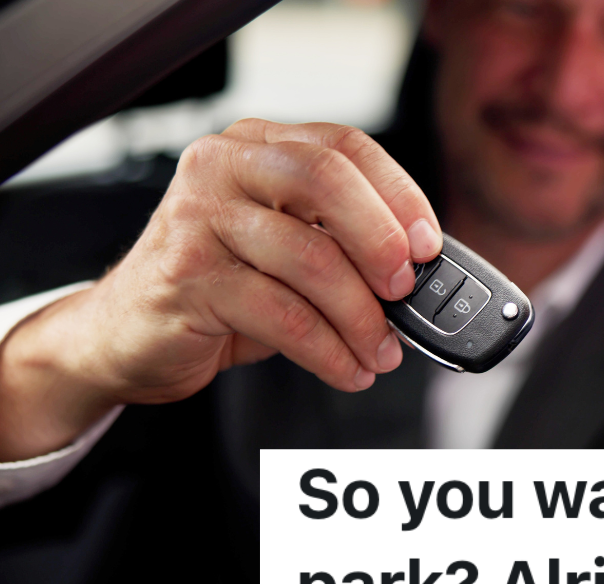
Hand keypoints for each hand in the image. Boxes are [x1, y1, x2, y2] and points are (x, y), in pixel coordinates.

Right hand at [0, 120, 440, 459]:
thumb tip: (423, 272)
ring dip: (362, 318)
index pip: (344, 146)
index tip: (428, 245)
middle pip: (325, 181)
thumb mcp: (285, 247)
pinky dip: (329, 351)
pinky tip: (347, 368)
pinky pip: (283, 316)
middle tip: (407, 293)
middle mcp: (222, 168)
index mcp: (257, 146)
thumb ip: (342, 241)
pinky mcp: (187, 277)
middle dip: (380, 242)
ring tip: (381, 351)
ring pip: (310, 259)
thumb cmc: (218, 285)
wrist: (124, 332)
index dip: (398, 194)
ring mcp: (198, 219)